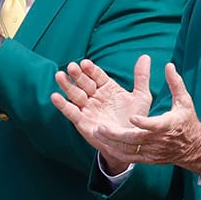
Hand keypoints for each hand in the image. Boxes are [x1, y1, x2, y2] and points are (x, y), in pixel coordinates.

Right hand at [52, 55, 153, 171]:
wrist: (131, 143)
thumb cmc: (136, 119)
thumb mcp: (141, 97)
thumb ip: (141, 78)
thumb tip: (145, 57)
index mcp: (107, 88)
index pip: (97, 75)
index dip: (91, 70)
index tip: (85, 63)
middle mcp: (95, 96)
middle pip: (84, 83)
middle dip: (77, 75)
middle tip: (71, 67)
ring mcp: (87, 108)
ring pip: (75, 94)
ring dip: (67, 86)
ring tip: (59, 76)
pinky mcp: (81, 121)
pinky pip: (71, 112)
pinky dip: (62, 105)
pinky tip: (55, 97)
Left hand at [106, 62, 200, 175]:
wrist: (194, 148)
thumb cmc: (187, 121)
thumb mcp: (184, 101)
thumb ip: (175, 83)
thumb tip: (169, 65)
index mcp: (168, 125)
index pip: (155, 125)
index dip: (144, 123)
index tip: (132, 117)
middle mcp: (159, 140)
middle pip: (136, 139)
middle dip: (117, 134)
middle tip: (100, 126)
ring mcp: (153, 152)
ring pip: (130, 151)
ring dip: (112, 143)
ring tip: (97, 132)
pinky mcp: (149, 159)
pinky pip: (130, 159)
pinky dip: (117, 153)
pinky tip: (105, 145)